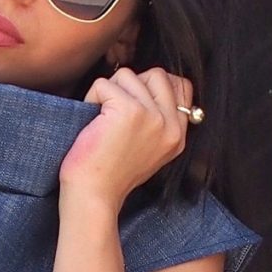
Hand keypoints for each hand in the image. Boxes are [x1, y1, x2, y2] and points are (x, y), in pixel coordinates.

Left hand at [57, 65, 196, 207]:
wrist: (93, 197)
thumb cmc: (110, 175)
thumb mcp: (148, 150)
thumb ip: (158, 121)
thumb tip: (149, 84)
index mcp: (178, 135)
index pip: (180, 85)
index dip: (152, 86)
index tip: (132, 106)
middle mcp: (170, 125)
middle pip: (156, 74)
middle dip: (129, 86)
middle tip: (114, 114)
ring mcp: (152, 116)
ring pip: (128, 76)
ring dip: (107, 93)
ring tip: (102, 123)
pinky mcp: (129, 110)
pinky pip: (104, 83)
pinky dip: (91, 98)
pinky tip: (92, 125)